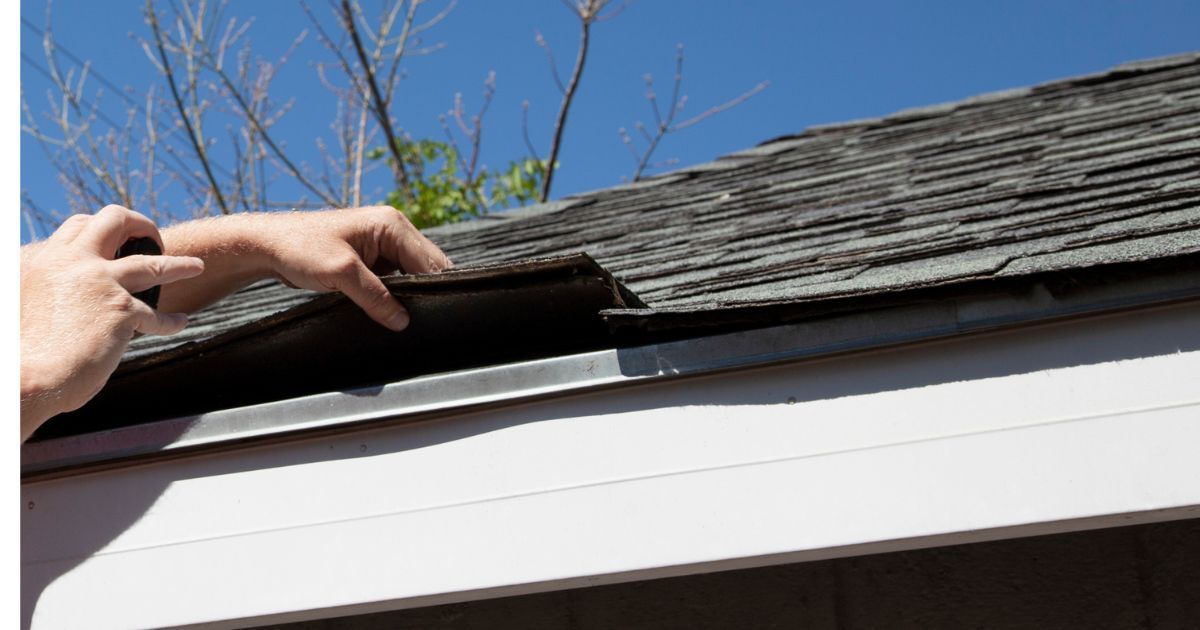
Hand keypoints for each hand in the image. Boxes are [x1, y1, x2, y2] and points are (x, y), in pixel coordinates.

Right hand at [20, 205, 204, 439]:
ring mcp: (100, 283)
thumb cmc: (19, 353)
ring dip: (178, 264)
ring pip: (151, 263)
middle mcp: (72, 262)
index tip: (114, 240)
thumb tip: (63, 302)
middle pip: (114, 220)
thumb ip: (46, 291)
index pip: (78, 227)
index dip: (100, 230)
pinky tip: (180, 322)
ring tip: (196, 266)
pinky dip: (171, 321)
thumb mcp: (22, 304)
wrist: (22, 377)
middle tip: (152, 239)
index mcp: (43, 259)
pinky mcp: (121, 310)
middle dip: (140, 224)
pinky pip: (156, 316)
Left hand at [260, 206, 452, 329]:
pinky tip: (389, 310)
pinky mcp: (372, 258)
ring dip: (407, 295)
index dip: (433, 289)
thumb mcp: (341, 274)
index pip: (431, 261)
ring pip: (411, 275)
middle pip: (426, 267)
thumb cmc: (299, 248)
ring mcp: (383, 244)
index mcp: (392, 224)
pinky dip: (393, 295)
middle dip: (422, 292)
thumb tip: (402, 321)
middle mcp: (393, 230)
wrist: (267, 246)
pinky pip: (394, 279)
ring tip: (402, 316)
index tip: (431, 316)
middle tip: (418, 320)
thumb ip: (376, 297)